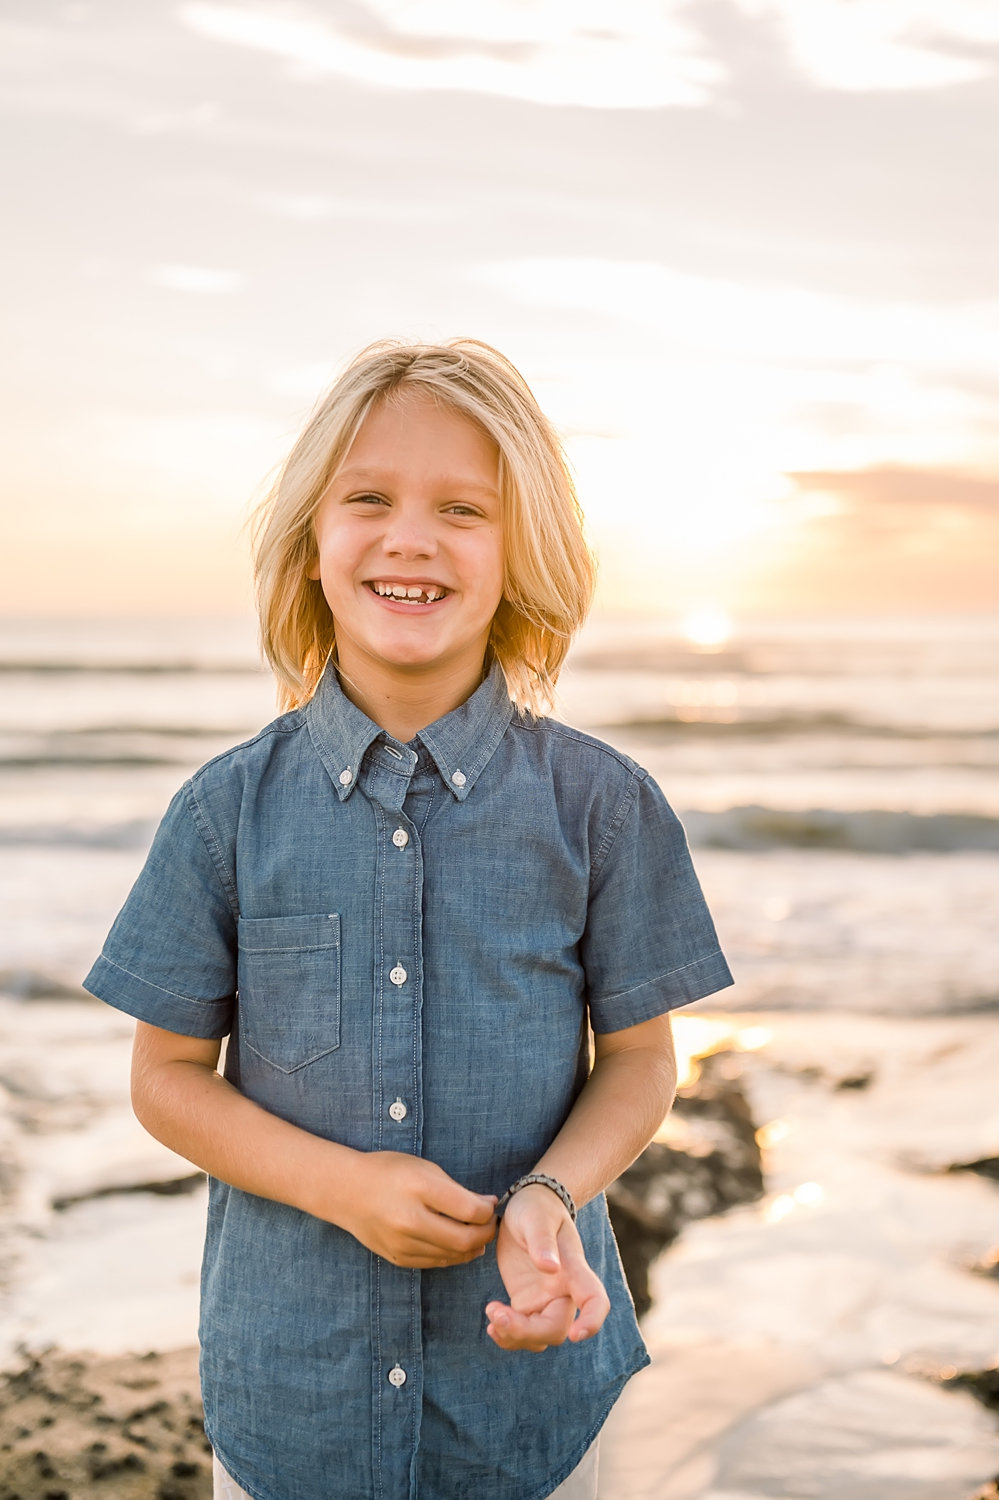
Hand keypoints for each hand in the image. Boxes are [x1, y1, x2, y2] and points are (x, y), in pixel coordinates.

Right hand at [338, 1151, 495, 1268]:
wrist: (346, 1191)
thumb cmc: (388, 1172)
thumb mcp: (424, 1168)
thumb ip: (457, 1189)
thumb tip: (488, 1206)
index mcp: (418, 1188)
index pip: (469, 1211)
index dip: (488, 1211)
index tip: (491, 1205)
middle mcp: (409, 1220)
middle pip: (464, 1239)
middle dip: (486, 1234)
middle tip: (490, 1224)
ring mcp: (402, 1244)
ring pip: (452, 1255)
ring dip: (472, 1247)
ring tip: (476, 1233)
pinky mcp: (398, 1258)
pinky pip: (435, 1263)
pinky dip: (451, 1255)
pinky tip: (456, 1243)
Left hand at [485, 1185, 609, 1351]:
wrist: (528, 1206)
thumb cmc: (537, 1208)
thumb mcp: (536, 1217)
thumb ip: (542, 1241)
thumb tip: (550, 1268)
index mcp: (573, 1269)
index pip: (594, 1300)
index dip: (592, 1321)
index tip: (576, 1334)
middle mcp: (563, 1291)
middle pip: (556, 1329)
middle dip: (527, 1332)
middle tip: (496, 1314)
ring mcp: (545, 1300)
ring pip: (539, 1337)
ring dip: (514, 1336)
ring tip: (491, 1312)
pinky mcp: (527, 1303)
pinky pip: (521, 1332)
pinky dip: (507, 1334)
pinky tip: (492, 1320)